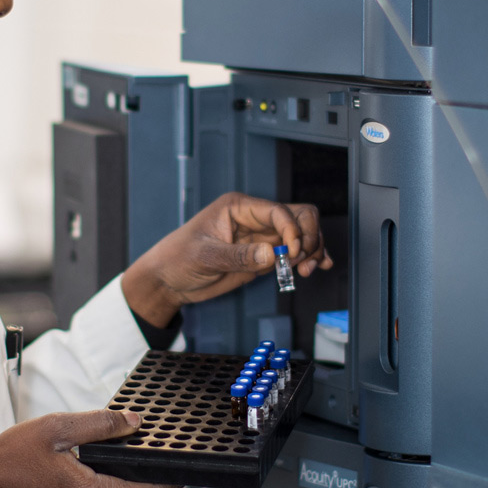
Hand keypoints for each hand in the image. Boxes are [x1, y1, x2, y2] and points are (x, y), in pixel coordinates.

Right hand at [0, 410, 177, 487]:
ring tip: (143, 456)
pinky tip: (113, 463)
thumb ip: (99, 424)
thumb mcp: (56, 429)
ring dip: (135, 483)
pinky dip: (115, 483)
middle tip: (168, 456)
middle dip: (156, 480)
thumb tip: (135, 422)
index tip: (187, 462)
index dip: (172, 478)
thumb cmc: (12, 459)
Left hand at [122, 192, 334, 324]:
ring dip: (310, 249)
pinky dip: (308, 258)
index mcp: (238, 207)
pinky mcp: (263, 255)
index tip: (292, 251)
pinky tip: (319, 267)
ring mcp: (260, 237)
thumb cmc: (178, 258)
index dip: (292, 229)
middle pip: (297, 216)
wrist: (168, 280)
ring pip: (300, 234)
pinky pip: (292, 252)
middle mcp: (254, 218)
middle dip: (307, 237)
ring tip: (305, 270)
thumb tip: (272, 254)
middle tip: (301, 261)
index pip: (277, 210)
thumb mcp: (205, 256)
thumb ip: (238, 256)